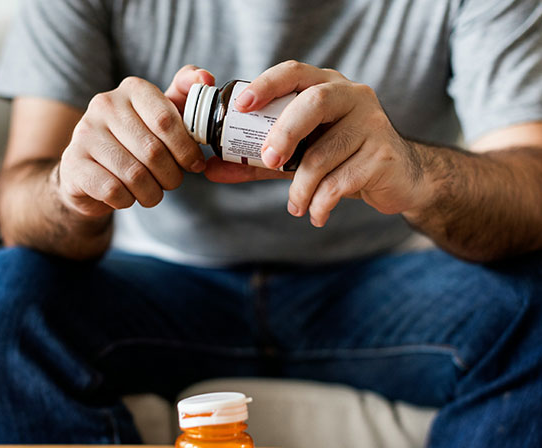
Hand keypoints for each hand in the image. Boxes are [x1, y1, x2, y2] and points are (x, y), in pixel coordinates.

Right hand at [57, 66, 213, 216]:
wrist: (88, 171)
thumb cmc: (135, 143)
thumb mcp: (163, 117)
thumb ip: (186, 97)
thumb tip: (205, 78)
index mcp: (133, 89)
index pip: (166, 120)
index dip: (186, 149)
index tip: (194, 165)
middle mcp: (105, 104)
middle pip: (153, 151)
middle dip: (171, 176)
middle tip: (171, 182)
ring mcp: (84, 133)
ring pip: (135, 175)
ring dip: (151, 192)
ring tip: (151, 192)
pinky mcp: (72, 163)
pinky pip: (113, 190)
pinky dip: (127, 200)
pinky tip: (126, 196)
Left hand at [204, 61, 428, 226]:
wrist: (398, 180)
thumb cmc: (341, 160)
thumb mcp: (297, 156)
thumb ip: (256, 160)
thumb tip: (209, 168)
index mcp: (326, 87)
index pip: (294, 73)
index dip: (266, 85)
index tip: (241, 106)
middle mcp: (352, 96)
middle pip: (313, 102)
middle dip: (285, 133)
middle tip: (269, 160)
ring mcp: (371, 122)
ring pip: (324, 152)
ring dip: (301, 186)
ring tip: (296, 206)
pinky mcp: (383, 153)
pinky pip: (342, 180)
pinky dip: (321, 202)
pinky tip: (317, 214)